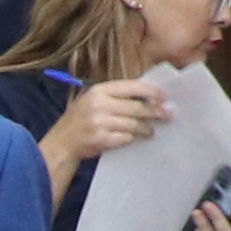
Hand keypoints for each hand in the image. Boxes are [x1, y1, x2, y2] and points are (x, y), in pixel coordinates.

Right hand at [41, 81, 165, 184]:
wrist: (62, 143)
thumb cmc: (81, 120)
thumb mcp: (93, 100)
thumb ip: (116, 96)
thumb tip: (148, 97)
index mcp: (98, 91)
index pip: (132, 87)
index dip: (151, 91)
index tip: (164, 96)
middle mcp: (99, 105)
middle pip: (137, 107)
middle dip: (155, 111)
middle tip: (167, 115)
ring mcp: (100, 123)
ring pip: (134, 124)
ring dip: (146, 128)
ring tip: (151, 130)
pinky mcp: (102, 139)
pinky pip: (126, 138)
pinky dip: (133, 138)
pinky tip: (136, 138)